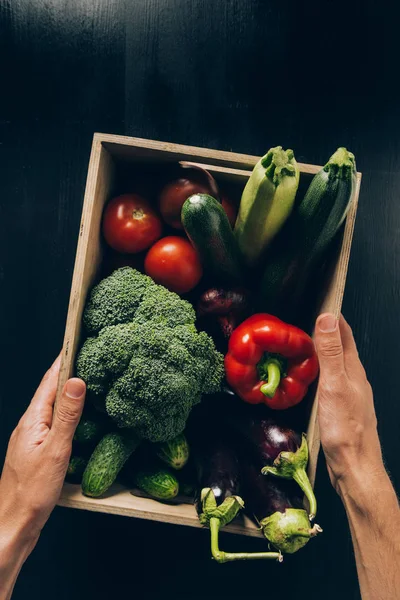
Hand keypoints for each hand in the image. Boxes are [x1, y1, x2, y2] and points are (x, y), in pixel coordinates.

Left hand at [0, 356, 85, 563]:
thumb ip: (68, 416)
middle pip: (51, 390)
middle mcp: (30, 424)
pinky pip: (55, 422)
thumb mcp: (56, 450)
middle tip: (91, 358)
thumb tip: (77, 381)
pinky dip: (69, 412)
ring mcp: (33, 437)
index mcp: (33, 419)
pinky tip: (80, 417)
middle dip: (69, 371)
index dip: (64, 360)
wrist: (14, 523)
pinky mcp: (38, 450)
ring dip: (69, 392)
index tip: (79, 343)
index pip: (49, 380)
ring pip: (53, 406)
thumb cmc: (32, 493)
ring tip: (90, 381)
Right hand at [314, 313, 383, 493]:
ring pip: (336, 365)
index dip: (333, 317)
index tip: (320, 301)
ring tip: (304, 344)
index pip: (345, 334)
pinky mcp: (343, 408)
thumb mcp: (334, 386)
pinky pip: (332, 381)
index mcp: (354, 369)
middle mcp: (355, 379)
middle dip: (327, 331)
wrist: (355, 468)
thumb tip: (327, 318)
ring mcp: (351, 394)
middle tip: (306, 319)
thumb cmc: (346, 430)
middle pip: (341, 347)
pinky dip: (321, 371)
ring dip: (323, 351)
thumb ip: (330, 353)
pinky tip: (311, 377)